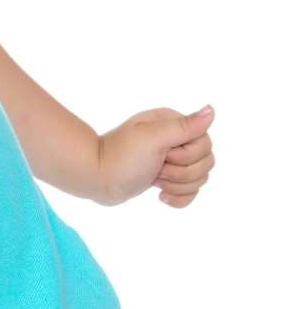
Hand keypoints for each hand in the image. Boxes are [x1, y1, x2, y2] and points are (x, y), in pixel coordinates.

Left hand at [97, 104, 215, 207]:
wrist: (96, 177)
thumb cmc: (122, 157)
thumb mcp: (153, 138)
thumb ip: (184, 126)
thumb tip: (211, 110)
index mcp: (174, 124)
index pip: (205, 144)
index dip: (188, 156)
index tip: (164, 155)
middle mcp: (176, 139)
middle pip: (205, 163)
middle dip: (181, 173)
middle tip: (156, 169)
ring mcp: (172, 159)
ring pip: (199, 179)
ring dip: (177, 186)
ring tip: (154, 181)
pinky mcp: (167, 178)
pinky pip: (190, 191)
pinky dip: (179, 198)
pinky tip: (161, 196)